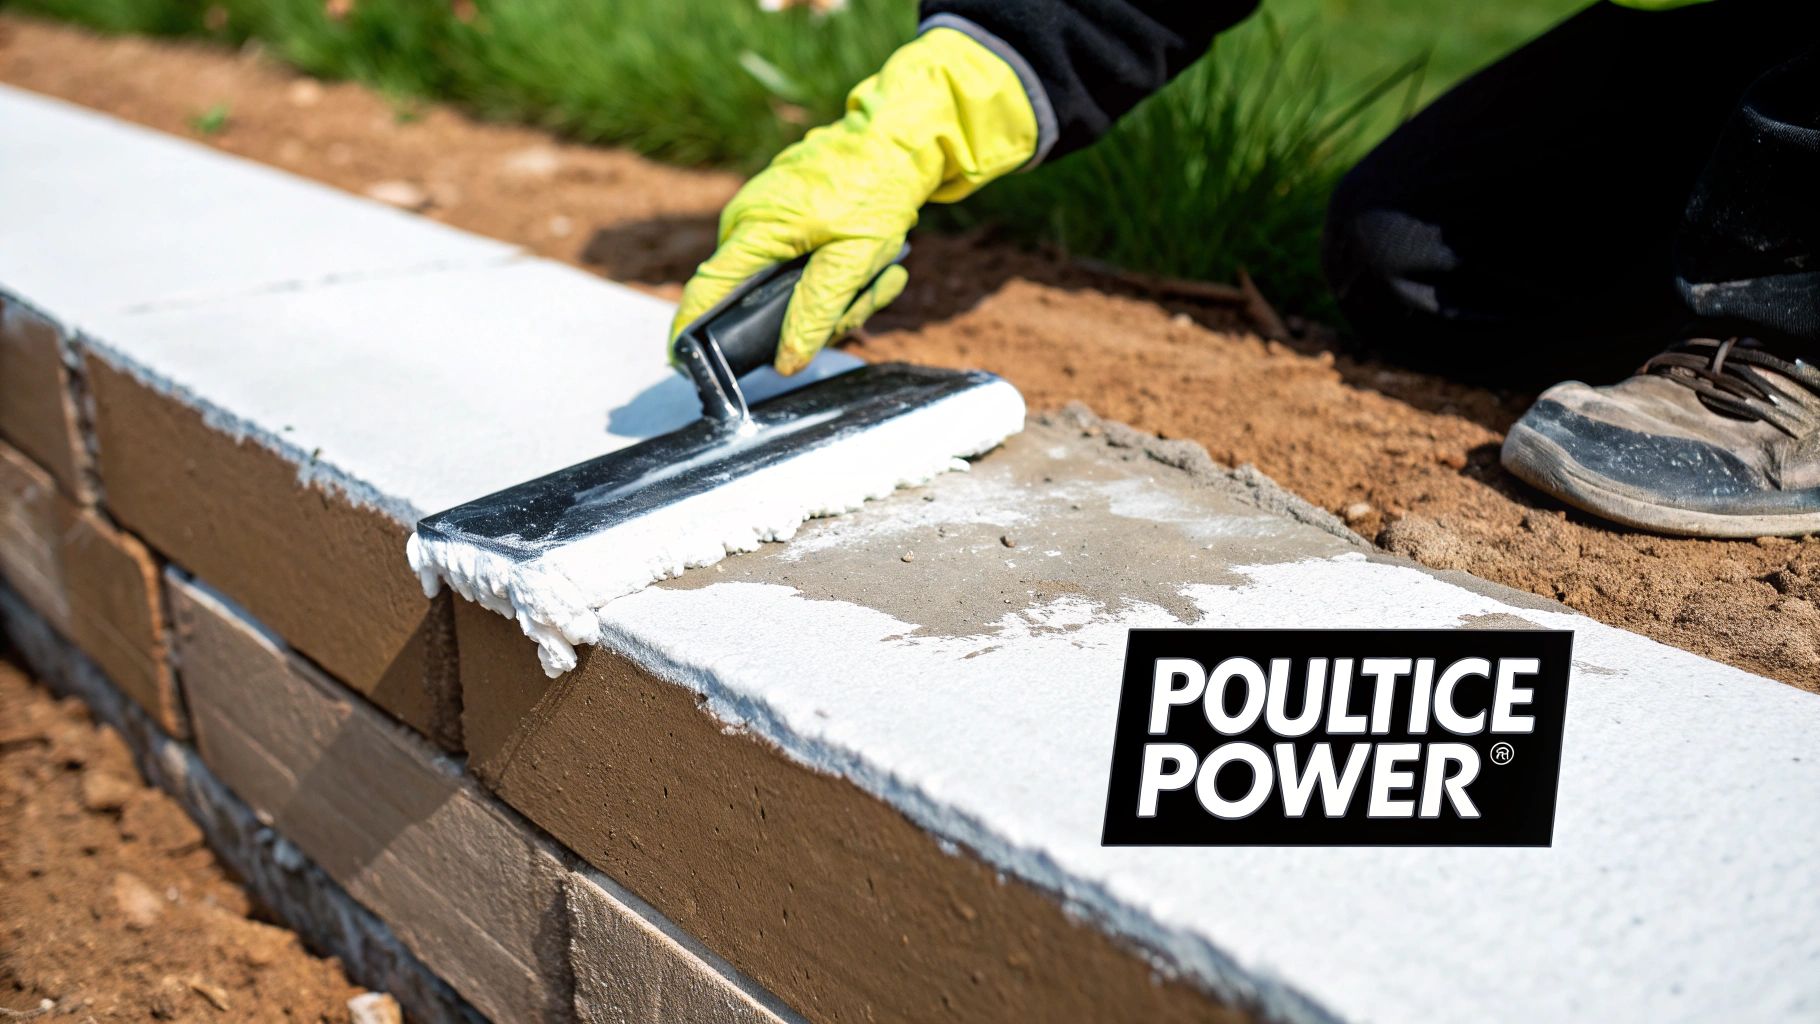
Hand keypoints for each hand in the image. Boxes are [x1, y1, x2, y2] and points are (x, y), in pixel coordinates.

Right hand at [670, 26, 1039, 374]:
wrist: (899, 135)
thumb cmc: (876, 190)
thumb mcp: (853, 261)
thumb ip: (817, 312)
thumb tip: (786, 362)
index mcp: (753, 229)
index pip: (706, 290)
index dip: (689, 331)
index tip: (683, 364)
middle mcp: (748, 218)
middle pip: (758, 296)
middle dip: (811, 316)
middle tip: (861, 307)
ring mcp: (766, 209)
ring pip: (786, 282)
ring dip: (835, 295)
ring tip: (880, 276)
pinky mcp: (787, 207)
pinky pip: (799, 258)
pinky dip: (836, 270)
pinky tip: (874, 263)